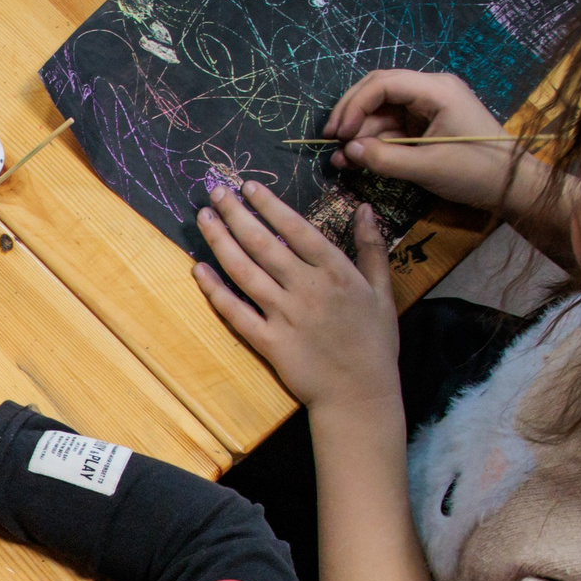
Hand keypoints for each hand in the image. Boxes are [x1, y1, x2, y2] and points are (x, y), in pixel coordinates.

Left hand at [193, 182, 401, 417]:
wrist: (360, 393)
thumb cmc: (374, 342)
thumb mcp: (382, 291)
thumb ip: (372, 248)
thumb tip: (364, 209)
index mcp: (337, 272)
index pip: (296, 229)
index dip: (269, 206)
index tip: (248, 186)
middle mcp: (308, 288)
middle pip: (263, 244)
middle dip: (236, 214)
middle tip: (214, 192)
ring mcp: (285, 315)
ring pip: (244, 272)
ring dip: (220, 242)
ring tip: (203, 219)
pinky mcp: (269, 342)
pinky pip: (235, 312)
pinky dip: (215, 290)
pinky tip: (198, 269)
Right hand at [318, 68, 530, 209]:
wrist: (512, 185)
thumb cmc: (476, 172)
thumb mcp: (427, 168)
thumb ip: (384, 158)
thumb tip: (348, 150)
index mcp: (436, 90)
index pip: (384, 83)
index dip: (355, 105)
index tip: (339, 134)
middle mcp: (430, 90)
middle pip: (378, 90)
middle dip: (351, 114)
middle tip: (330, 140)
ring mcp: (428, 107)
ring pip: (382, 110)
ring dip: (360, 133)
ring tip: (342, 160)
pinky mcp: (427, 124)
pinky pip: (392, 126)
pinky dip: (374, 141)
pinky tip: (358, 159)